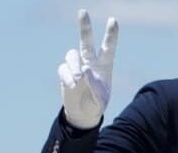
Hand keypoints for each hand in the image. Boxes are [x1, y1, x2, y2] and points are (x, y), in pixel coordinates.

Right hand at [58, 10, 117, 129]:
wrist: (83, 114)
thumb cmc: (96, 105)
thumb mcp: (100, 99)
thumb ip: (95, 85)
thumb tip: (84, 69)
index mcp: (104, 66)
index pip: (108, 48)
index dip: (111, 35)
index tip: (113, 21)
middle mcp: (90, 62)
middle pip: (86, 41)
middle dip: (84, 26)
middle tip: (83, 12)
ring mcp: (76, 66)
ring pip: (71, 54)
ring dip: (74, 65)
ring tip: (78, 78)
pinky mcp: (65, 72)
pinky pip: (63, 68)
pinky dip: (67, 76)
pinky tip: (72, 86)